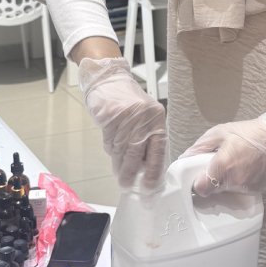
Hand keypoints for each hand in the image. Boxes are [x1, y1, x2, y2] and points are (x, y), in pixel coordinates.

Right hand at [78, 56, 166, 192]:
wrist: (108, 80)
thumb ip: (148, 139)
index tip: (150, 186)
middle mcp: (143, 118)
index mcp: (157, 119)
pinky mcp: (109, 118)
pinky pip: (110, 143)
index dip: (153, 170)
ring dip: (119, 166)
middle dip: (131, 173)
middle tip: (128, 186)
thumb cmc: (128, 102)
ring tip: (120, 177)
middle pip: (136, 153)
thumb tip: (146, 167)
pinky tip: (112, 153)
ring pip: (122, 150)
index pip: (158, 150)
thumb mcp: (145, 118)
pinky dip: (111, 151)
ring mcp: (125, 118)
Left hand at [180, 113, 265, 196]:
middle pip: (213, 191)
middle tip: (216, 168)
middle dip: (211, 181)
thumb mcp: (219, 133)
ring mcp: (246, 188)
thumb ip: (199, 147)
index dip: (198, 184)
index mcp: (222, 166)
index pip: (201, 189)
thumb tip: (183, 159)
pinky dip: (239, 183)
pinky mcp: (256, 191)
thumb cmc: (247, 133)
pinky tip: (244, 170)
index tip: (199, 177)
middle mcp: (234, 181)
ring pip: (227, 192)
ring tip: (233, 166)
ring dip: (225, 182)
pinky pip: (240, 190)